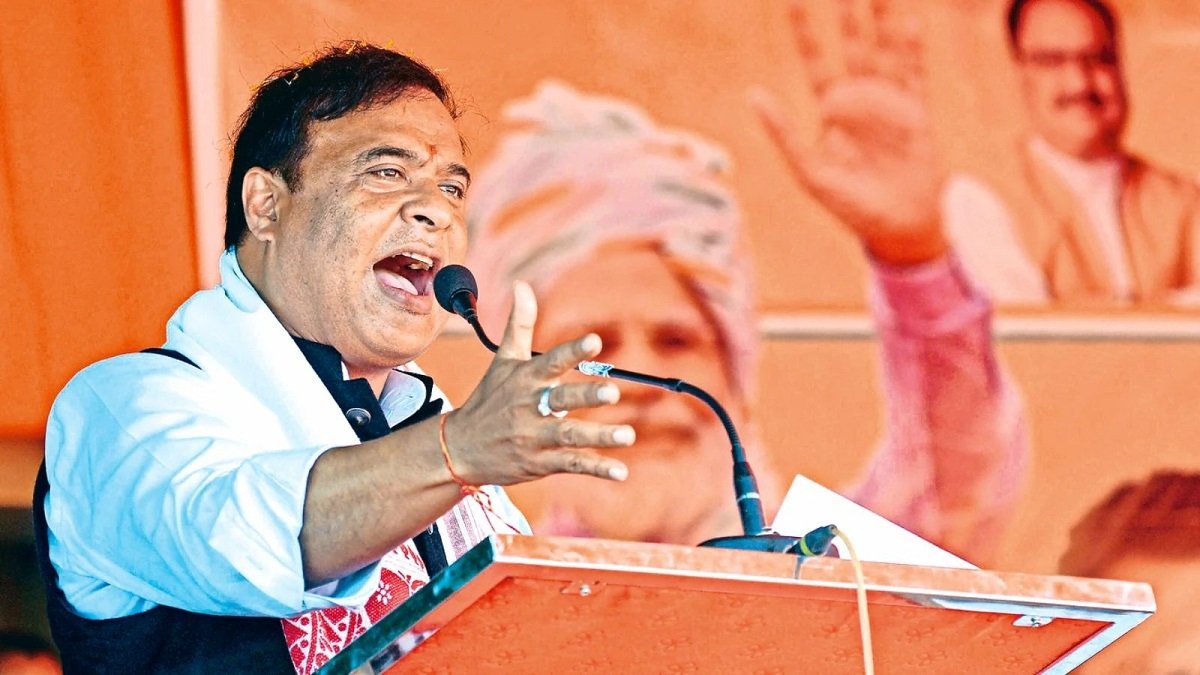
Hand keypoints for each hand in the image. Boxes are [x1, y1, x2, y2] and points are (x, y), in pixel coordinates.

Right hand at [443, 281, 633, 484]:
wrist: (459, 448)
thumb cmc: (489, 400)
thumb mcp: (502, 361)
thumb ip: (518, 325)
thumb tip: (521, 285)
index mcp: (526, 380)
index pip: (551, 361)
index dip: (573, 351)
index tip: (595, 341)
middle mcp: (530, 407)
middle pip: (562, 400)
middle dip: (586, 395)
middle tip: (611, 392)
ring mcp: (534, 437)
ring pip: (570, 436)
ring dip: (599, 436)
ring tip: (628, 435)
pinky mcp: (539, 463)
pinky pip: (571, 465)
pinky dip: (596, 469)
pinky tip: (620, 473)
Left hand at [752, 0, 947, 265]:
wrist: (895, 226)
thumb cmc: (849, 204)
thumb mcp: (808, 170)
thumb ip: (784, 132)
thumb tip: (752, 94)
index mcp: (832, 110)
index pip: (816, 61)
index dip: (805, 32)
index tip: (793, 0)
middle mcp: (861, 99)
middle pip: (853, 46)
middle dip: (848, 13)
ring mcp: (890, 103)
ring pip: (884, 51)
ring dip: (881, 20)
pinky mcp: (917, 114)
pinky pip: (914, 75)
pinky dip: (911, 50)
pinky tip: (908, 22)